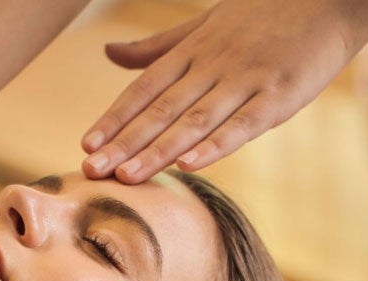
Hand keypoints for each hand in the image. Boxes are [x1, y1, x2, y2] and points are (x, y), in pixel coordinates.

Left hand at [80, 0, 367, 182]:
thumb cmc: (264, 12)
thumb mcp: (204, 23)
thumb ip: (157, 47)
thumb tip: (109, 53)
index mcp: (193, 50)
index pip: (144, 89)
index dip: (115, 118)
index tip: (87, 146)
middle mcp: (213, 65)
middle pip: (161, 109)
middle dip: (124, 142)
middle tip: (92, 171)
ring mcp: (246, 80)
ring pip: (194, 120)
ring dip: (158, 150)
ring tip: (127, 176)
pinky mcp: (281, 95)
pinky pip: (243, 124)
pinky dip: (216, 145)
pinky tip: (190, 164)